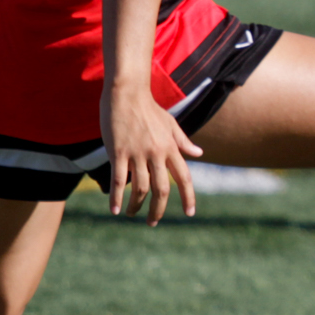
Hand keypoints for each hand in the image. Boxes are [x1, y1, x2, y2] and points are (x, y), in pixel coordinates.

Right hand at [101, 83, 202, 225]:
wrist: (127, 92)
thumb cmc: (149, 108)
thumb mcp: (170, 123)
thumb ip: (183, 141)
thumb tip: (199, 153)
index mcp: (171, 147)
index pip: (184, 177)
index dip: (189, 197)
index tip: (190, 213)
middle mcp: (156, 153)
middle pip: (161, 189)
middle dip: (158, 210)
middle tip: (153, 222)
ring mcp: (137, 153)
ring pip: (139, 188)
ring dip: (136, 206)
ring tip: (131, 214)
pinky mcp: (118, 151)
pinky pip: (118, 180)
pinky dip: (117, 197)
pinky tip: (115, 210)